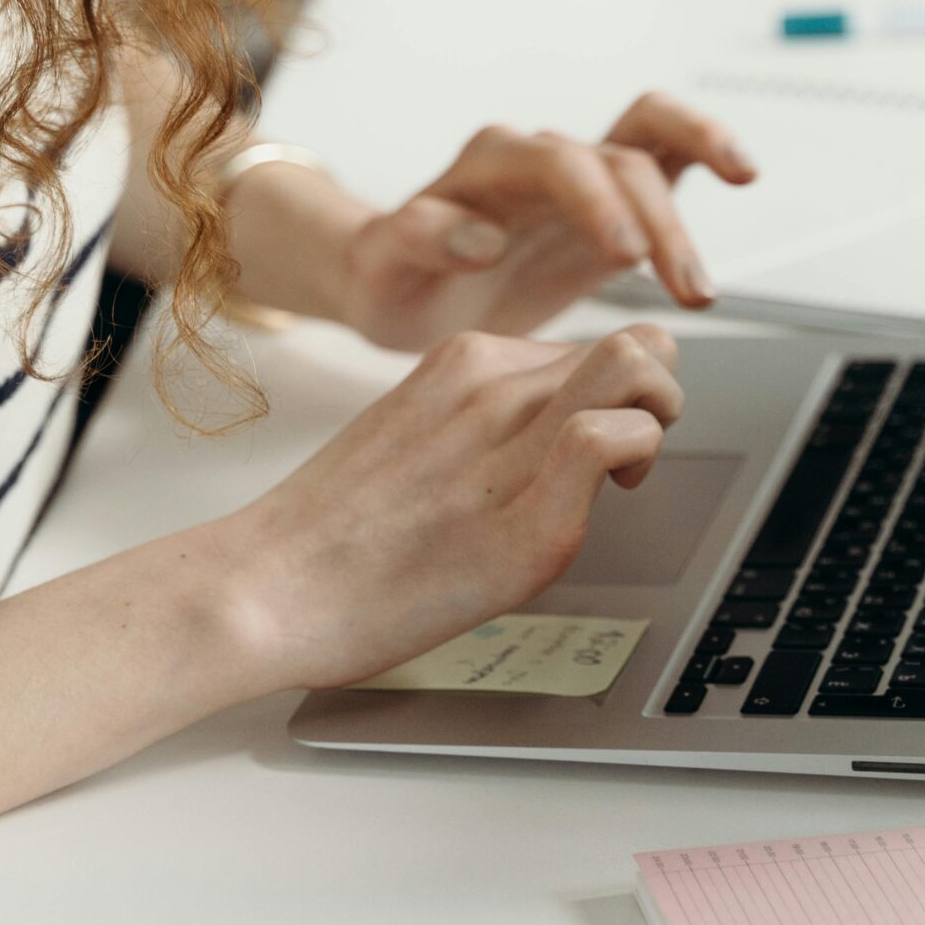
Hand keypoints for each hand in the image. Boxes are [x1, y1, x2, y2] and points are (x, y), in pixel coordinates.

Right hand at [233, 323, 682, 692]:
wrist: (266, 586)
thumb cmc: (328, 537)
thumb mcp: (409, 436)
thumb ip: (477, 423)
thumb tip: (537, 439)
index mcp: (463, 362)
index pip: (588, 342)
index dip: (618, 386)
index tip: (604, 432)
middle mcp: (492, 383)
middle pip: (634, 338)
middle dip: (658, 391)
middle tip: (636, 449)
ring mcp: (509, 442)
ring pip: (638, 366)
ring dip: (659, 416)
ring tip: (630, 474)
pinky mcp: (527, 514)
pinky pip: (610, 438)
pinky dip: (635, 459)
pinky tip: (615, 499)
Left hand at [331, 92, 756, 348]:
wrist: (406, 281)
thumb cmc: (393, 274)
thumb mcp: (381, 269)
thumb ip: (417, 240)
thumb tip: (476, 235)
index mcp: (486, 168)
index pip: (553, 161)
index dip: (595, 199)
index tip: (624, 255)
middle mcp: (540, 156)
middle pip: (615, 157)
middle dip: (656, 218)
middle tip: (679, 286)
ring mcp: (581, 171)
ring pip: (651, 140)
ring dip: (693, 189)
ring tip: (704, 277)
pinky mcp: (613, 195)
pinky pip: (668, 152)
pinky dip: (707, 151)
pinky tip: (742, 171)